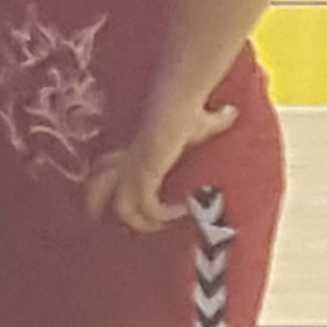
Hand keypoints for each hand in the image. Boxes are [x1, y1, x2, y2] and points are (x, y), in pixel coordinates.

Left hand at [85, 92, 232, 235]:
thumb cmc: (188, 107)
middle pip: (94, 190)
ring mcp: (135, 168)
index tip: (141, 202)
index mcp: (133, 151)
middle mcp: (128, 162)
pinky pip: (147, 204)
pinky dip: (163, 214)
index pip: (106, 170)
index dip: (112, 189)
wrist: (180, 99)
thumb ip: (216, 119)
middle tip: (129, 226)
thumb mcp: (202, 120)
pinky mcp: (148, 171)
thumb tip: (232, 111)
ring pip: (119, 206)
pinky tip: (182, 211)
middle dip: (102, 212)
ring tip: (161, 226)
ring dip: (141, 222)